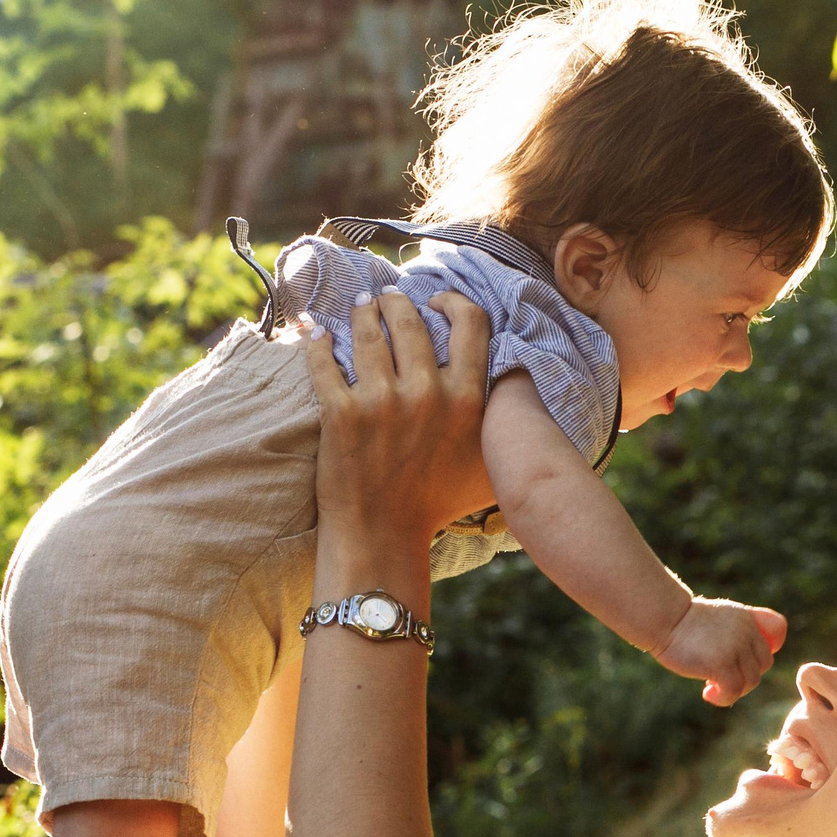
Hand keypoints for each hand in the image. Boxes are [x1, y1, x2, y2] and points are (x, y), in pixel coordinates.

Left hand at [300, 288, 497, 548]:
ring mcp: (382, 402)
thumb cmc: (437, 506)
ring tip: (358, 308)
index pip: (470, 323)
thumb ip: (505, 426)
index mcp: (468, 400)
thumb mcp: (488, 466)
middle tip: (385, 299)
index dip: (452, 302)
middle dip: (394, 301)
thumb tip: (519, 391)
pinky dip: (317, 342)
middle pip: (410, 320)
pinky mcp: (340, 413)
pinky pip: (323, 360)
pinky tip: (317, 334)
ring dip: (360, 313)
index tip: (435, 302)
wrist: (384, 536)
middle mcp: (428, 393)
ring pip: (367, 332)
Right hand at [655, 599, 787, 706]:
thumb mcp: (720, 616)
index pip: (775, 636)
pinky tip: (707, 692)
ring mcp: (735, 648)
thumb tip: (747, 658)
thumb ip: (738, 629)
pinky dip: (723, 697)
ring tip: (712, 686)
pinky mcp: (721, 664)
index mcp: (747, 619)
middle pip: (763, 664)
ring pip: (751, 681)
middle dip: (746, 676)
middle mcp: (746, 632)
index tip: (742, 661)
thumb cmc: (685, 622)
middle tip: (722, 678)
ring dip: (734, 689)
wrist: (665, 619)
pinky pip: (734, 690)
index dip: (761, 654)